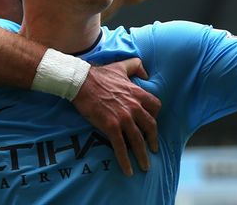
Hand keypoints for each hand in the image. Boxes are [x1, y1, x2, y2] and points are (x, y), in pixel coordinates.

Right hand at [72, 58, 160, 175]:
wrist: (81, 82)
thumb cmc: (99, 74)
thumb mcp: (121, 66)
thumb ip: (136, 65)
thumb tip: (146, 71)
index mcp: (137, 93)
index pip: (155, 107)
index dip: (155, 116)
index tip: (151, 124)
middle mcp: (134, 107)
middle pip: (150, 127)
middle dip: (153, 140)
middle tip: (153, 150)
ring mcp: (123, 118)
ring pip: (138, 140)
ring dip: (143, 155)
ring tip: (145, 166)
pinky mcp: (111, 127)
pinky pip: (121, 147)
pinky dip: (126, 160)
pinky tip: (128, 170)